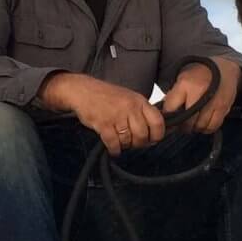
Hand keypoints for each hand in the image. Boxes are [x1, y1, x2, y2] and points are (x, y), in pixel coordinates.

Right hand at [38, 73, 165, 155]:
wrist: (83, 91)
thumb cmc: (106, 96)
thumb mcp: (129, 98)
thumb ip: (142, 112)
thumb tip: (155, 132)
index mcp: (139, 101)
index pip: (158, 122)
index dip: (157, 135)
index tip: (153, 140)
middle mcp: (130, 107)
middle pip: (143, 135)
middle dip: (139, 143)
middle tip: (133, 143)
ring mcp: (116, 115)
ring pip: (128, 141)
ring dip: (125, 146)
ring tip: (120, 142)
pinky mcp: (103, 124)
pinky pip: (114, 143)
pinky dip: (114, 149)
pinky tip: (113, 148)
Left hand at [160, 56, 240, 134]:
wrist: (224, 68)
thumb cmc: (200, 75)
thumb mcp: (182, 79)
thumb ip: (173, 96)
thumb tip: (164, 114)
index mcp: (185, 84)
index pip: (171, 108)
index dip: (168, 117)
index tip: (169, 119)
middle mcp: (200, 92)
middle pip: (187, 121)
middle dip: (183, 126)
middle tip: (182, 124)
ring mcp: (213, 101)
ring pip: (200, 126)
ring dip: (195, 128)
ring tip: (194, 122)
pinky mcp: (224, 108)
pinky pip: (213, 126)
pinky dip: (207, 128)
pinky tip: (204, 122)